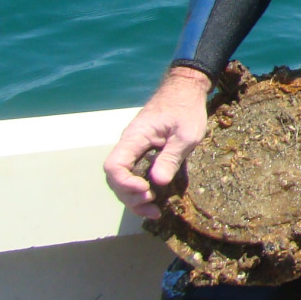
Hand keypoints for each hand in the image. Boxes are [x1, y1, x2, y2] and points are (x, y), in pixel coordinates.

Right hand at [103, 66, 212, 219]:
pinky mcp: (144, 153)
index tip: (146, 191)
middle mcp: (130, 144)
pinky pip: (135, 174)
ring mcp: (135, 149)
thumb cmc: (187, 108)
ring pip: (123, 180)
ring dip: (135, 198)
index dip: (125, 184)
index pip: (114, 166)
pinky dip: (142, 191)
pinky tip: (156, 202)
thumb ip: (171, 157)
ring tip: (155, 210)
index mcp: (135, 137)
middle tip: (153, 205)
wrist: (186, 89)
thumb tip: (157, 182)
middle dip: (130, 196)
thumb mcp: (186, 134)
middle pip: (115, 178)